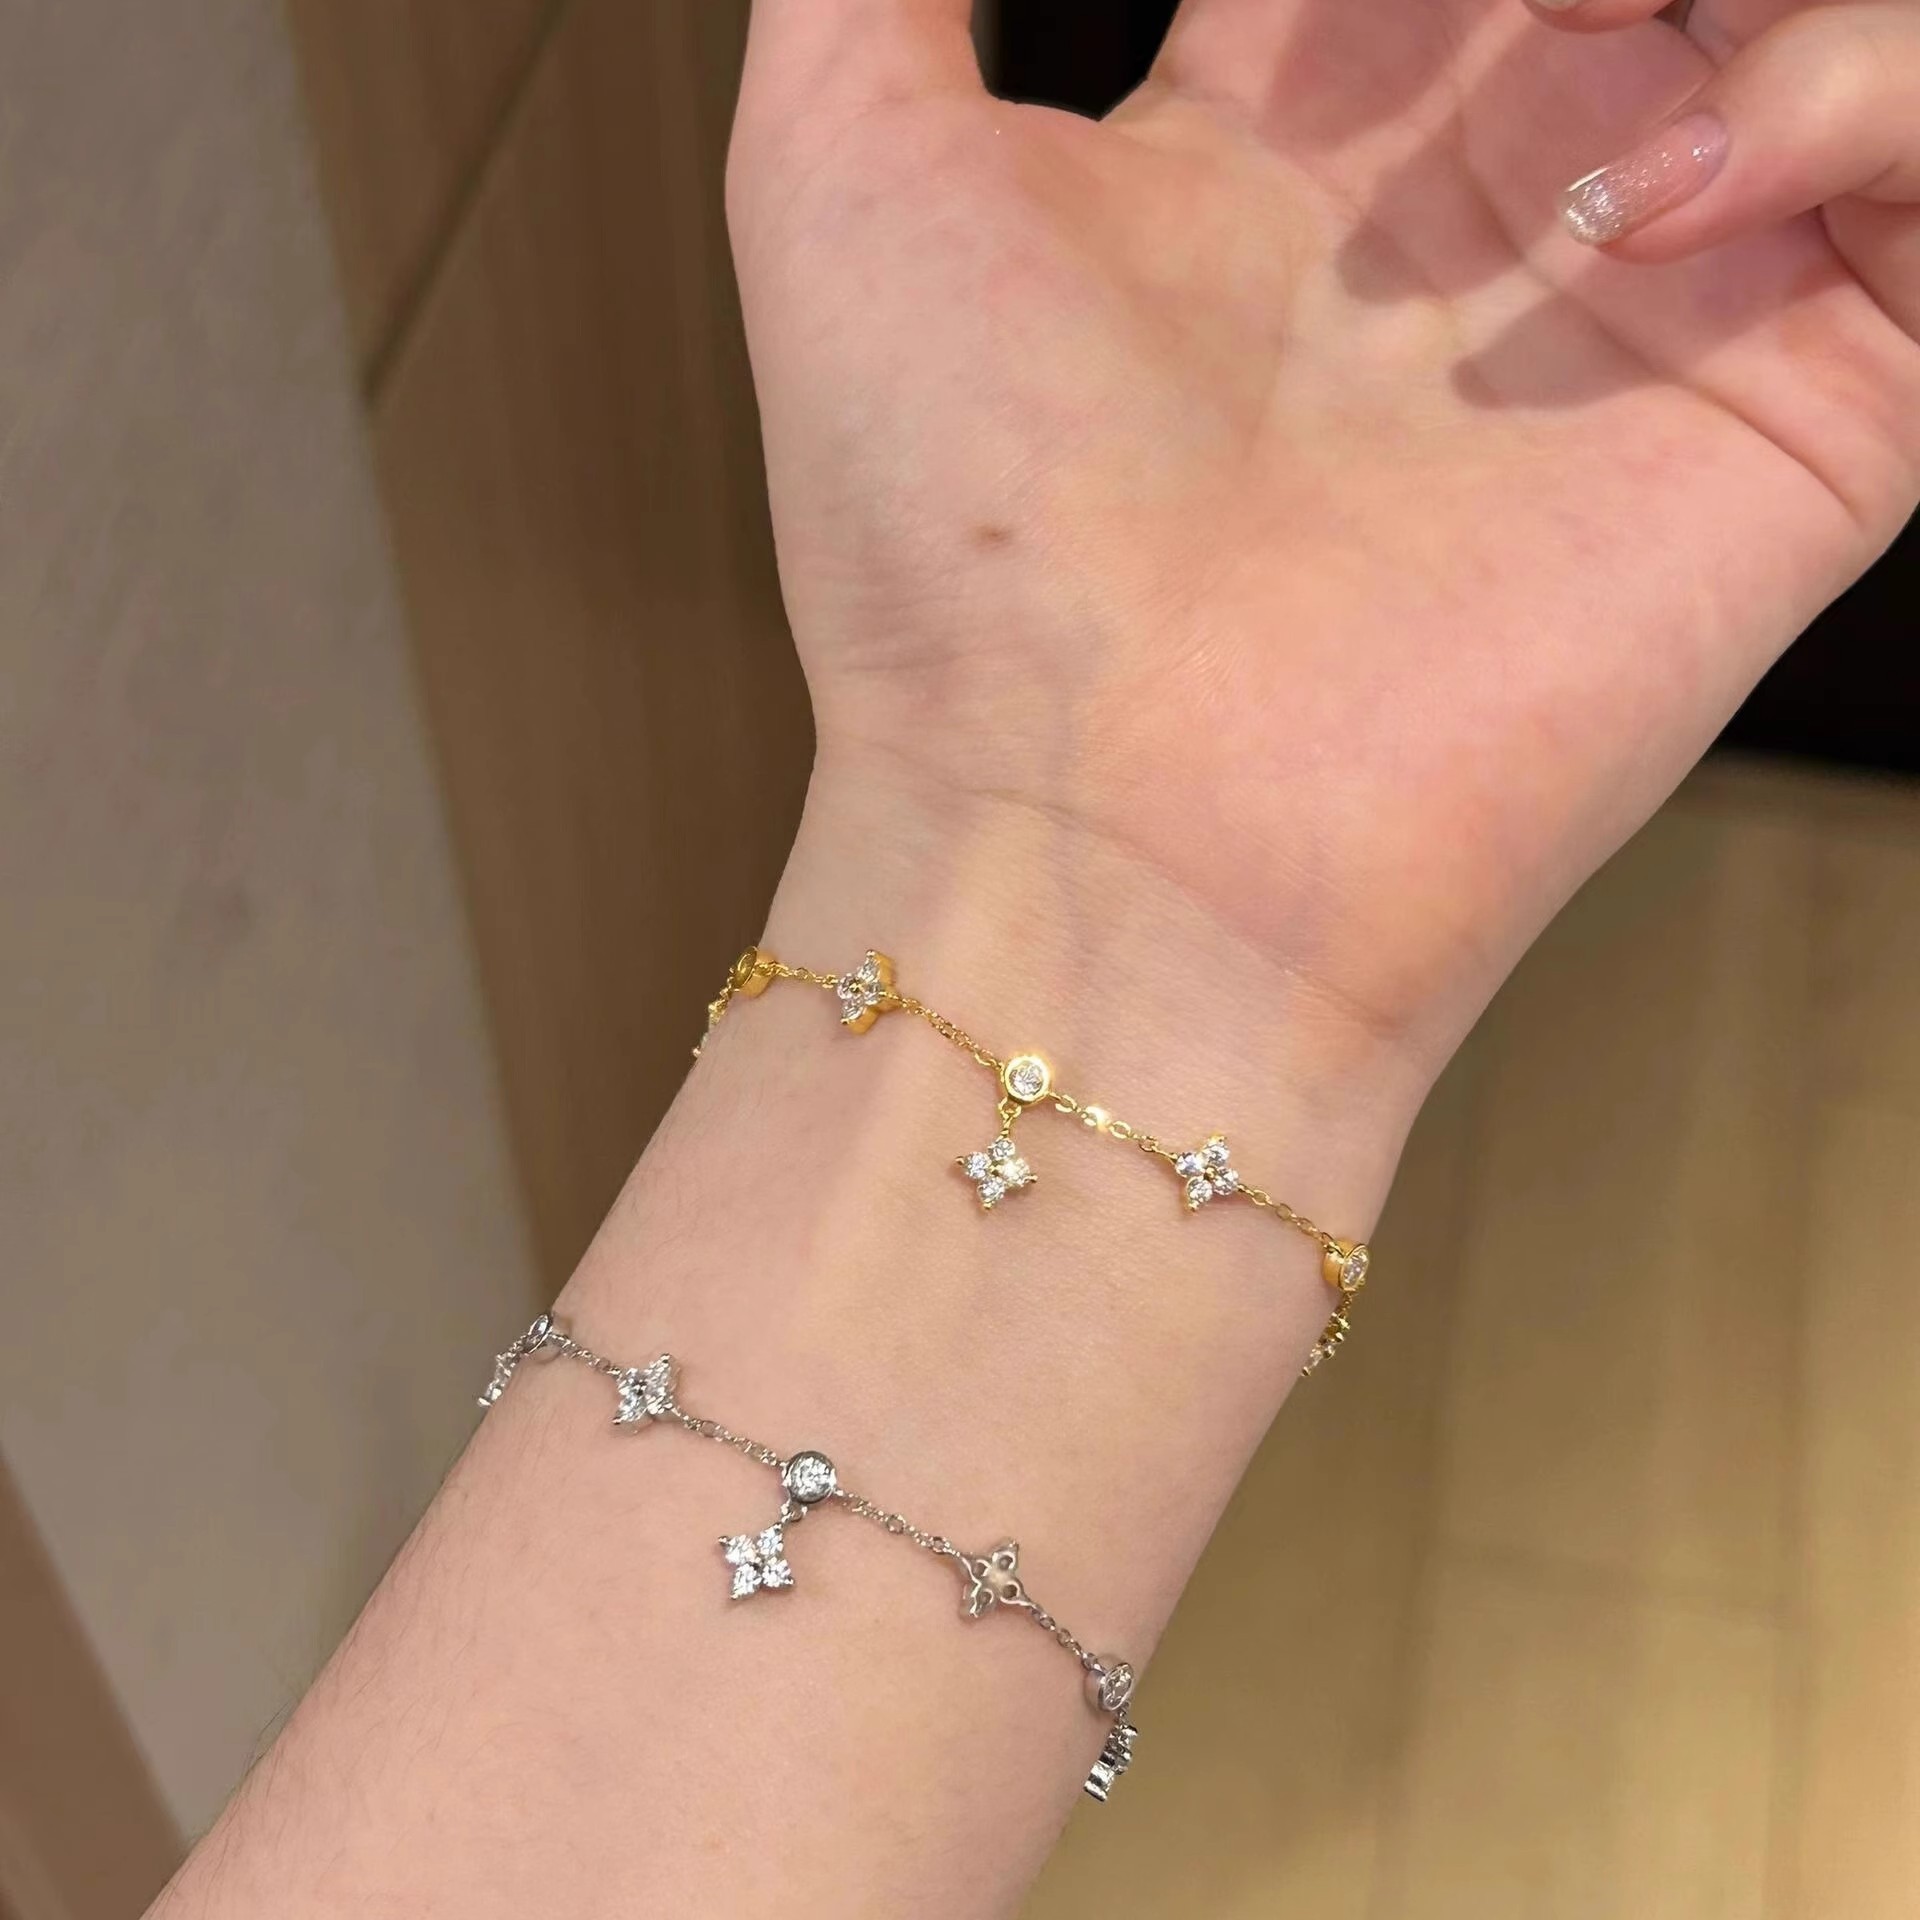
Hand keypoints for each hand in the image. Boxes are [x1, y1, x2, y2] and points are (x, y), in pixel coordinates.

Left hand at [727, 0, 1919, 1079]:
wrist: (1095, 827)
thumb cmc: (953, 540)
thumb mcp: (839, 164)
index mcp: (1280, 134)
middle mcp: (1476, 210)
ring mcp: (1654, 304)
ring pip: (1819, 14)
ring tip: (1578, 8)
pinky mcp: (1809, 417)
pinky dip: (1866, 84)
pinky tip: (1647, 195)